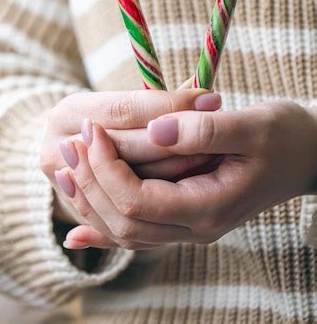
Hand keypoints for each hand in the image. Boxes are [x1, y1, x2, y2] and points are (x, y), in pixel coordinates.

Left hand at [60, 99, 316, 249]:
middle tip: (70, 143)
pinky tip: (77, 227)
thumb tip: (155, 128)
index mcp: (209, 206)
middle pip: (123, 221)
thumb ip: (204, 129)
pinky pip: (137, 231)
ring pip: (125, 231)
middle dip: (90, 183)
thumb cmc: (286, 135)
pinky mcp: (187, 214)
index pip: (136, 199)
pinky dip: (103, 227)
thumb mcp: (253, 124)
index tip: (92, 127)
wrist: (308, 154)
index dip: (106, 165)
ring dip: (91, 200)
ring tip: (64, 168)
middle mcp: (197, 226)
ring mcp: (191, 226)